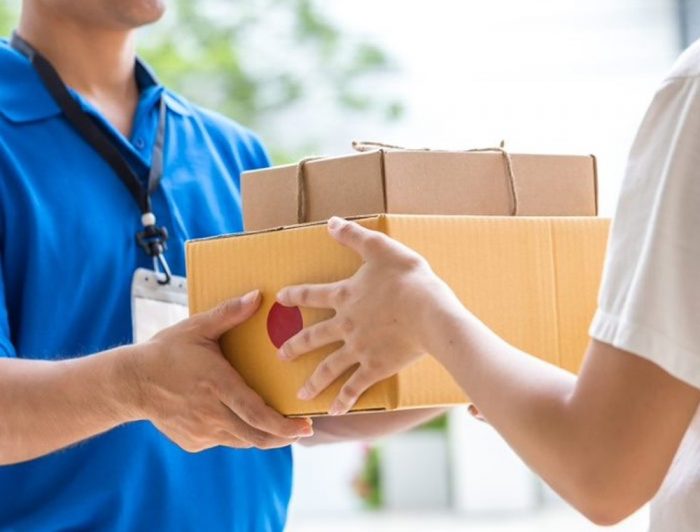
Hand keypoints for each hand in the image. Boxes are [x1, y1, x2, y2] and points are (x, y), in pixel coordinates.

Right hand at [126, 290, 313, 451]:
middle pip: (256, 436)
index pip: (257, 415)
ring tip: (278, 426)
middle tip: (302, 430)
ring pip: (242, 441)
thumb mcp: (197, 328)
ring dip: (262, 436)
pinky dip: (237, 432)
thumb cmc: (166, 351)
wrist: (130, 382)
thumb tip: (258, 296)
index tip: (305, 427)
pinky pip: (223, 440)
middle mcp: (212, 414)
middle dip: (283, 436)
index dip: (284, 426)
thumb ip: (229, 314)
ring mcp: (201, 431)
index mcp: (218, 386)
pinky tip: (239, 418)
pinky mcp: (193, 442)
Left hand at [276, 217, 461, 414]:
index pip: (312, 295)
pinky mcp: (375, 367)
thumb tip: (330, 222)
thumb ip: (354, 236)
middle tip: (281, 356)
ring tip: (300, 394)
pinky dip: (344, 400)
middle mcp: (345, 325)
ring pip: (329, 367)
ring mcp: (358, 349)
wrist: (429, 313)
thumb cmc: (408, 278)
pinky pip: (354, 387)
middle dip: (295, 347)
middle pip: (313, 337)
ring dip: (313, 381)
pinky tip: (334, 411)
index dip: (295, 295)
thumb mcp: (380, 248)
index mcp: (345, 296)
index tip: (280, 298)